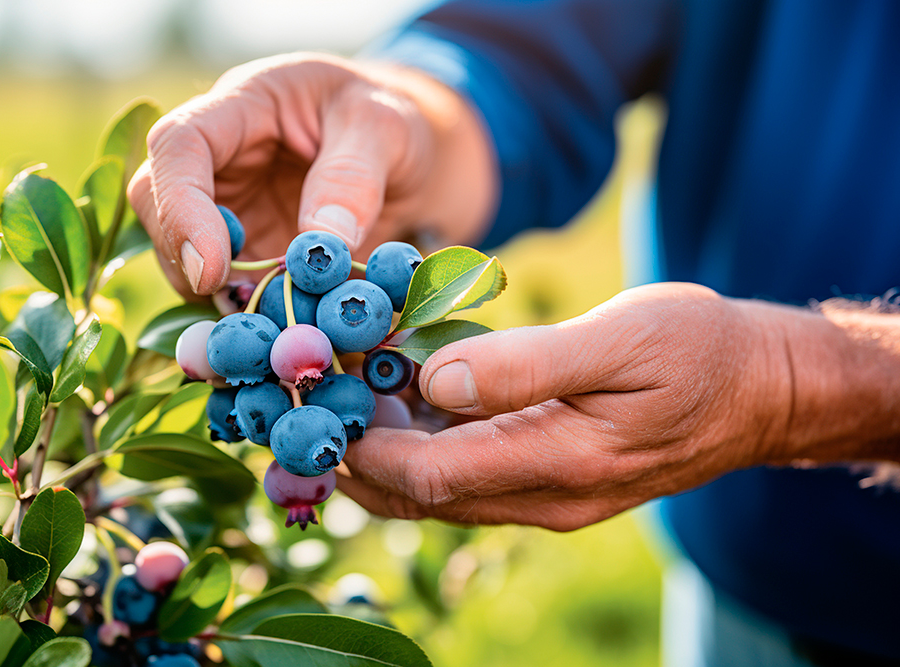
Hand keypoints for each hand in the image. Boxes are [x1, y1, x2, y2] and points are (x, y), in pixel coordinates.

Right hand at [127, 53, 495, 297]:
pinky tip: (284, 332)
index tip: (211, 270)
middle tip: (239, 306)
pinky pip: (227, 290)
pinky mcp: (247, 253)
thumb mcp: (386, 129)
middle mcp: (219, 158)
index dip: (180, 208)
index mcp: (243, 105)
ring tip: (273, 325)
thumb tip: (319, 247)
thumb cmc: (392, 121)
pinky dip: (247, 317)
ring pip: (181, 256)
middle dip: (183, 260)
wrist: (408, 154)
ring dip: (216, 298)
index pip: (179, 144)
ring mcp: (228, 208)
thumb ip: (354, 177)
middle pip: (156, 203)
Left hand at [338, 282, 794, 530]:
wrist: (760, 390)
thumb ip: (528, 364)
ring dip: (386, 452)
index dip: (367, 445)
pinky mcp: (551, 481)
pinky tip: (408, 395)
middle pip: (422, 497)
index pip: (431, 476)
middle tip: (319, 397)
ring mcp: (548, 497)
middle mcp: (545, 498)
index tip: (326, 397)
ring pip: (440, 493)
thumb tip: (435, 377)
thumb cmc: (697, 350)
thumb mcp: (621, 338)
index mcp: (559, 465)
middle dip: (359, 455)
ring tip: (351, 390)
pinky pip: (469, 478)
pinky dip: (425, 445)